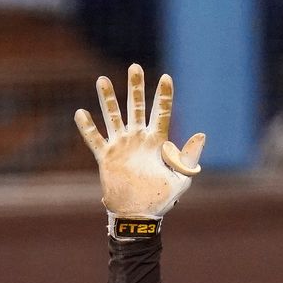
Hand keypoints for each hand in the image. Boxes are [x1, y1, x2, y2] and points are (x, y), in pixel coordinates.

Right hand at [74, 64, 205, 221]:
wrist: (139, 215)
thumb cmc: (162, 198)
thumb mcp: (181, 177)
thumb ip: (189, 156)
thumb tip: (201, 134)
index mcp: (157, 141)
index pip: (161, 112)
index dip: (164, 95)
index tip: (166, 77)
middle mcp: (138, 139)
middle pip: (136, 106)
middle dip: (135, 87)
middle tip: (134, 67)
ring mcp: (121, 146)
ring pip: (113, 116)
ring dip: (108, 99)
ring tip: (102, 80)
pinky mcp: (106, 157)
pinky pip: (94, 139)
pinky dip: (87, 127)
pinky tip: (81, 113)